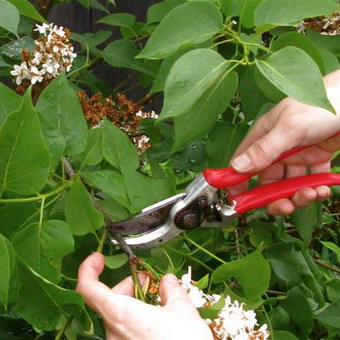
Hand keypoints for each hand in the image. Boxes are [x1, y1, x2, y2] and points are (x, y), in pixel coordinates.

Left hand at [77, 252, 212, 339]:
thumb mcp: (182, 310)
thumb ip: (172, 290)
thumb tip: (168, 280)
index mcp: (121, 314)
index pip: (88, 289)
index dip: (89, 269)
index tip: (98, 258)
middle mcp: (114, 332)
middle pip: (107, 299)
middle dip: (127, 285)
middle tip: (148, 281)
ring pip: (116, 315)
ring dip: (133, 301)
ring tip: (157, 301)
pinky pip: (123, 330)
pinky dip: (135, 318)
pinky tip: (155, 319)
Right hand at [230, 70, 339, 214]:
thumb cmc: (321, 107)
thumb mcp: (289, 128)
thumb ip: (264, 149)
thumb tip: (236, 167)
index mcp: (264, 136)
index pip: (244, 162)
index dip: (239, 181)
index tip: (239, 200)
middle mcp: (277, 147)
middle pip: (268, 179)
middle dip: (275, 196)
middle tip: (284, 207)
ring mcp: (297, 154)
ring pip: (290, 183)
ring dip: (299, 194)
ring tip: (312, 194)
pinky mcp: (316, 158)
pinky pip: (311, 179)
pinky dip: (316, 188)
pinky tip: (323, 188)